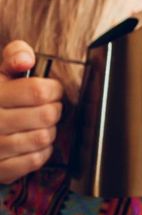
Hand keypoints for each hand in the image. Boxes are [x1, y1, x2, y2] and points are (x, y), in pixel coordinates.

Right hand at [0, 42, 62, 183]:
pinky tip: (32, 141)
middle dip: (54, 109)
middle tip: (46, 107)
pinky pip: (36, 160)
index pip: (38, 91)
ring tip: (38, 124)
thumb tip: (27, 59)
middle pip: (47, 115)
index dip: (53, 89)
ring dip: (49, 130)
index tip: (50, 90)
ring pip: (44, 138)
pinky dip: (42, 151)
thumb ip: (14, 55)